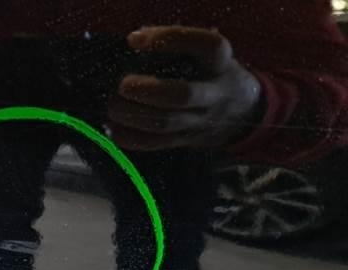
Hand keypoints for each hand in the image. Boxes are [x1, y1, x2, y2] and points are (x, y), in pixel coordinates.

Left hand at [108, 26, 261, 149]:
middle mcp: (215, 93)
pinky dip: (132, 139)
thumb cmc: (211, 72)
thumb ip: (178, 47)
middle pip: (183, 95)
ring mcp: (201, 121)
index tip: (135, 40)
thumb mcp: (206, 55)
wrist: (243, 110)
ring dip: (133, 116)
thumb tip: (135, 41)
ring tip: (112, 107)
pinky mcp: (186, 140)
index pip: (206, 46)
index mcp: (221, 64)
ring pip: (166, 123)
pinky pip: (157, 144)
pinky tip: (113, 130)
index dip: (172, 40)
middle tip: (122, 86)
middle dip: (148, 91)